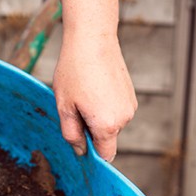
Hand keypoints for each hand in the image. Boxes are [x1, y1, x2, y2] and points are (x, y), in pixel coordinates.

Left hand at [52, 35, 136, 161]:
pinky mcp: (131, 95)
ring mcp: (130, 106)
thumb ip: (72, 134)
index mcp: (107, 125)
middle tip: (76, 107)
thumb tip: (80, 151)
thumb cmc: (74, 71)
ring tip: (85, 93)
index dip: (91, 153)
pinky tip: (95, 88)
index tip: (79, 142)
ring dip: (98, 117)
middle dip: (91, 131)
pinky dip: (105, 106)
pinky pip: (116, 111)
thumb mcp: (64, 106)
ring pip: (111, 124)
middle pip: (106, 139)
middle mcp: (124, 118)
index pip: (105, 156)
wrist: (93, 40)